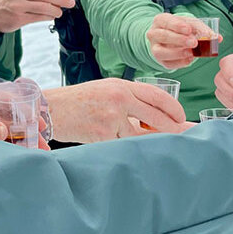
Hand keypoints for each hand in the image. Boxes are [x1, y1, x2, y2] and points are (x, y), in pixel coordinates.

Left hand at [0, 89, 50, 148]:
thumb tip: (2, 130)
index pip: (3, 98)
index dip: (22, 107)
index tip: (35, 117)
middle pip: (10, 116)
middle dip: (28, 126)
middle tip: (43, 139)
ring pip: (9, 131)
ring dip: (25, 139)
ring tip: (41, 150)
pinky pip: (3, 143)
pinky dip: (15, 148)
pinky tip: (27, 155)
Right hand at [44, 78, 188, 142]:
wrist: (50, 109)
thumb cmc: (77, 101)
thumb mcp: (104, 91)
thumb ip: (128, 100)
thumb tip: (154, 118)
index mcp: (120, 85)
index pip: (156, 95)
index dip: (174, 108)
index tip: (182, 117)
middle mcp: (119, 98)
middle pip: (157, 117)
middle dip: (173, 129)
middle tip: (182, 136)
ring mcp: (111, 117)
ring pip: (142, 136)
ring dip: (149, 143)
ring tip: (156, 147)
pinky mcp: (103, 134)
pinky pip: (123, 145)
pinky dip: (126, 148)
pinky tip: (123, 148)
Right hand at [146, 13, 218, 69]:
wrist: (169, 38)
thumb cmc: (180, 29)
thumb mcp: (190, 24)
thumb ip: (203, 29)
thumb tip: (217, 37)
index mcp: (160, 20)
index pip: (166, 21)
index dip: (177, 25)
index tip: (189, 29)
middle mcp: (154, 34)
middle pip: (162, 36)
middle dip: (179, 40)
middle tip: (194, 42)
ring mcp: (154, 48)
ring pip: (160, 52)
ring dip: (177, 53)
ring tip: (191, 53)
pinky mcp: (160, 60)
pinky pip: (167, 63)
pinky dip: (179, 62)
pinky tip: (189, 59)